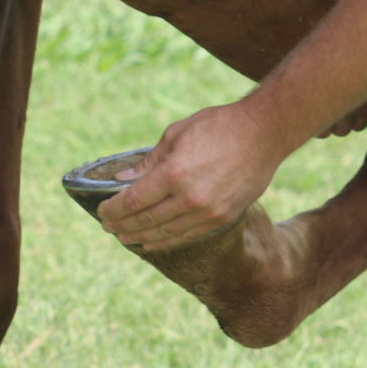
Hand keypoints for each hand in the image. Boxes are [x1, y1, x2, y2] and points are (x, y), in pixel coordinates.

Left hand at [97, 100, 286, 251]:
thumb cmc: (219, 126)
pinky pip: (188, 236)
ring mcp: (208, 212)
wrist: (264, 133)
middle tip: (108, 227)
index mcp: (174, 174)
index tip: (102, 211)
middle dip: (122, 226)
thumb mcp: (177, 134)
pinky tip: (153, 242)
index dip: (113, 209)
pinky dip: (167, 241)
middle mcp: (190, 198)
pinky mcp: (223, 218)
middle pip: (146, 221)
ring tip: (125, 238)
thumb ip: (149, 162)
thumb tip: (122, 180)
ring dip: (141, 237)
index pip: (133, 201)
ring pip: (165, 234)